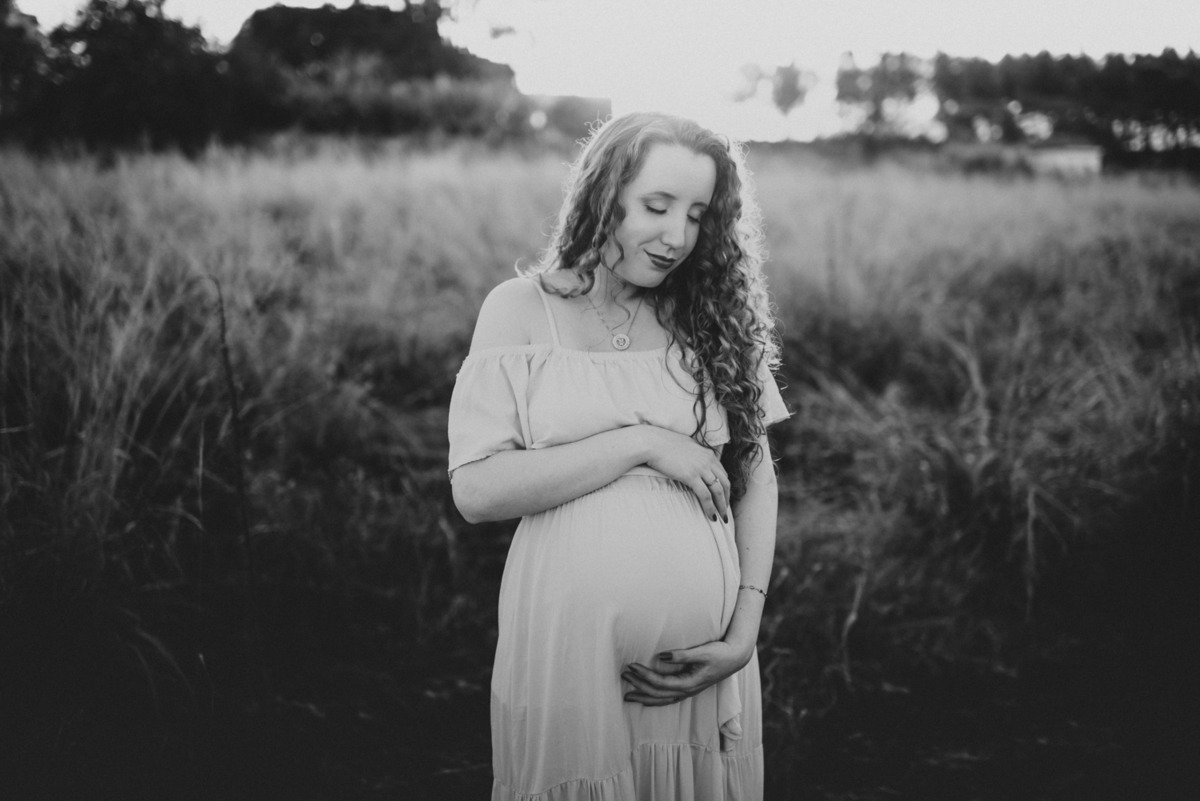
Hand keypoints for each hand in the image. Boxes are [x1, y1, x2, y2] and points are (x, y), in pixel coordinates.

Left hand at [621, 640, 751, 706]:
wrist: (735, 658)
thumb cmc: (720, 653)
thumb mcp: (702, 652)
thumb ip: (682, 655)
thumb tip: (662, 656)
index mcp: (689, 683)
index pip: (661, 683)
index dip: (645, 675)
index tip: (631, 665)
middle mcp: (687, 691)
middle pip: (658, 694)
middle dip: (639, 685)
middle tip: (623, 675)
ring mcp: (688, 692)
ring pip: (662, 700)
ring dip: (644, 697)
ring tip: (627, 695)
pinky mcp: (689, 689)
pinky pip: (667, 699)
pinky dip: (654, 700)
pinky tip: (645, 699)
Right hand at [641, 426, 729, 522]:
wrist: (653, 443)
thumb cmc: (664, 444)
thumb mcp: (686, 446)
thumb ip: (695, 454)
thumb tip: (695, 461)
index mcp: (708, 453)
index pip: (723, 473)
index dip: (725, 487)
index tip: (724, 498)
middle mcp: (708, 460)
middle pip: (725, 482)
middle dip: (727, 499)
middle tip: (725, 511)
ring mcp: (701, 468)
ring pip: (718, 491)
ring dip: (721, 506)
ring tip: (722, 518)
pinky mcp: (691, 476)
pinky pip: (705, 495)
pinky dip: (710, 507)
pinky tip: (711, 516)